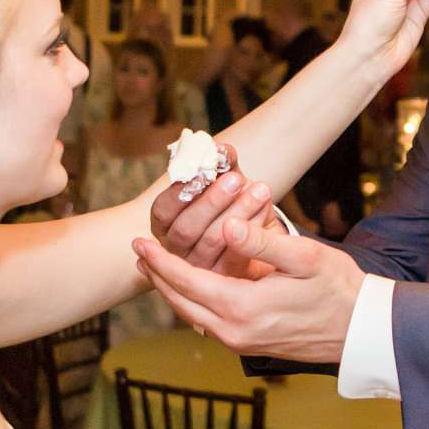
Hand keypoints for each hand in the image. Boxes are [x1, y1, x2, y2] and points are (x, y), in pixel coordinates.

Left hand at [133, 217, 362, 362]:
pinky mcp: (250, 344)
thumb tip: (227, 227)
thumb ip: (263, 243)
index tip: (138, 242)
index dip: (160, 261)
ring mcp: (242, 342)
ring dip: (174, 291)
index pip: (187, 282)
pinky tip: (193, 287)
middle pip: (182, 303)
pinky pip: (210, 322)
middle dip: (158, 277)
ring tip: (157, 269)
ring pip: (193, 316)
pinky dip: (194, 302)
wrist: (362, 330)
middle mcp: (235, 331)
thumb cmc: (339, 289)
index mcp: (243, 307)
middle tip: (138, 253)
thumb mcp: (305, 257)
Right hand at [146, 145, 282, 273]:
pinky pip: (235, 255)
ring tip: (260, 190)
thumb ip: (221, 165)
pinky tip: (265, 211)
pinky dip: (252, 229)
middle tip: (237, 179)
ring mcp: (199, 268)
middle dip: (212, 202)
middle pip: (186, 228)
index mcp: (166, 224)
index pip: (163, 210)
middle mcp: (176, 250)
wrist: (256, 236)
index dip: (180, 192)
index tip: (202, 173)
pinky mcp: (224, 279)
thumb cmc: (232, 203)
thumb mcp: (225, 182)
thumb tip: (221, 149)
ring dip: (237, 212)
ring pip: (211, 241)